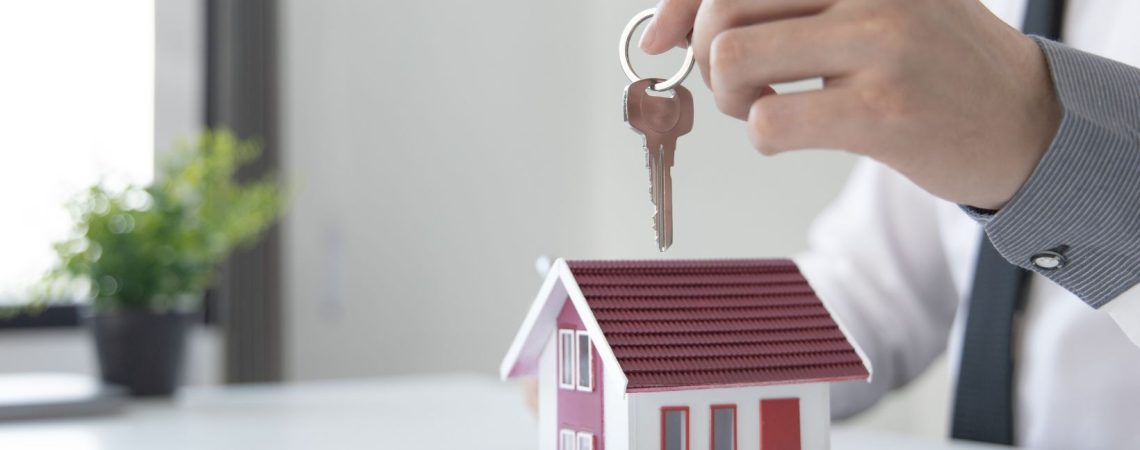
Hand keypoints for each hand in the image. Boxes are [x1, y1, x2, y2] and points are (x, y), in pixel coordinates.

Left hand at [640, 0, 1060, 209]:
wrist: (1024, 119)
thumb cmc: (928, 60)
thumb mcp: (864, 2)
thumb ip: (778, 4)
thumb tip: (665, 31)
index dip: (680, 4)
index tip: (660, 39)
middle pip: (722, 7)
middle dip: (709, 55)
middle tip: (742, 83)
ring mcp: (879, 40)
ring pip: (732, 56)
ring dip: (731, 96)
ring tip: (769, 106)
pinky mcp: (882, 111)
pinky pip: (767, 121)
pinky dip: (763, 136)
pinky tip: (797, 133)